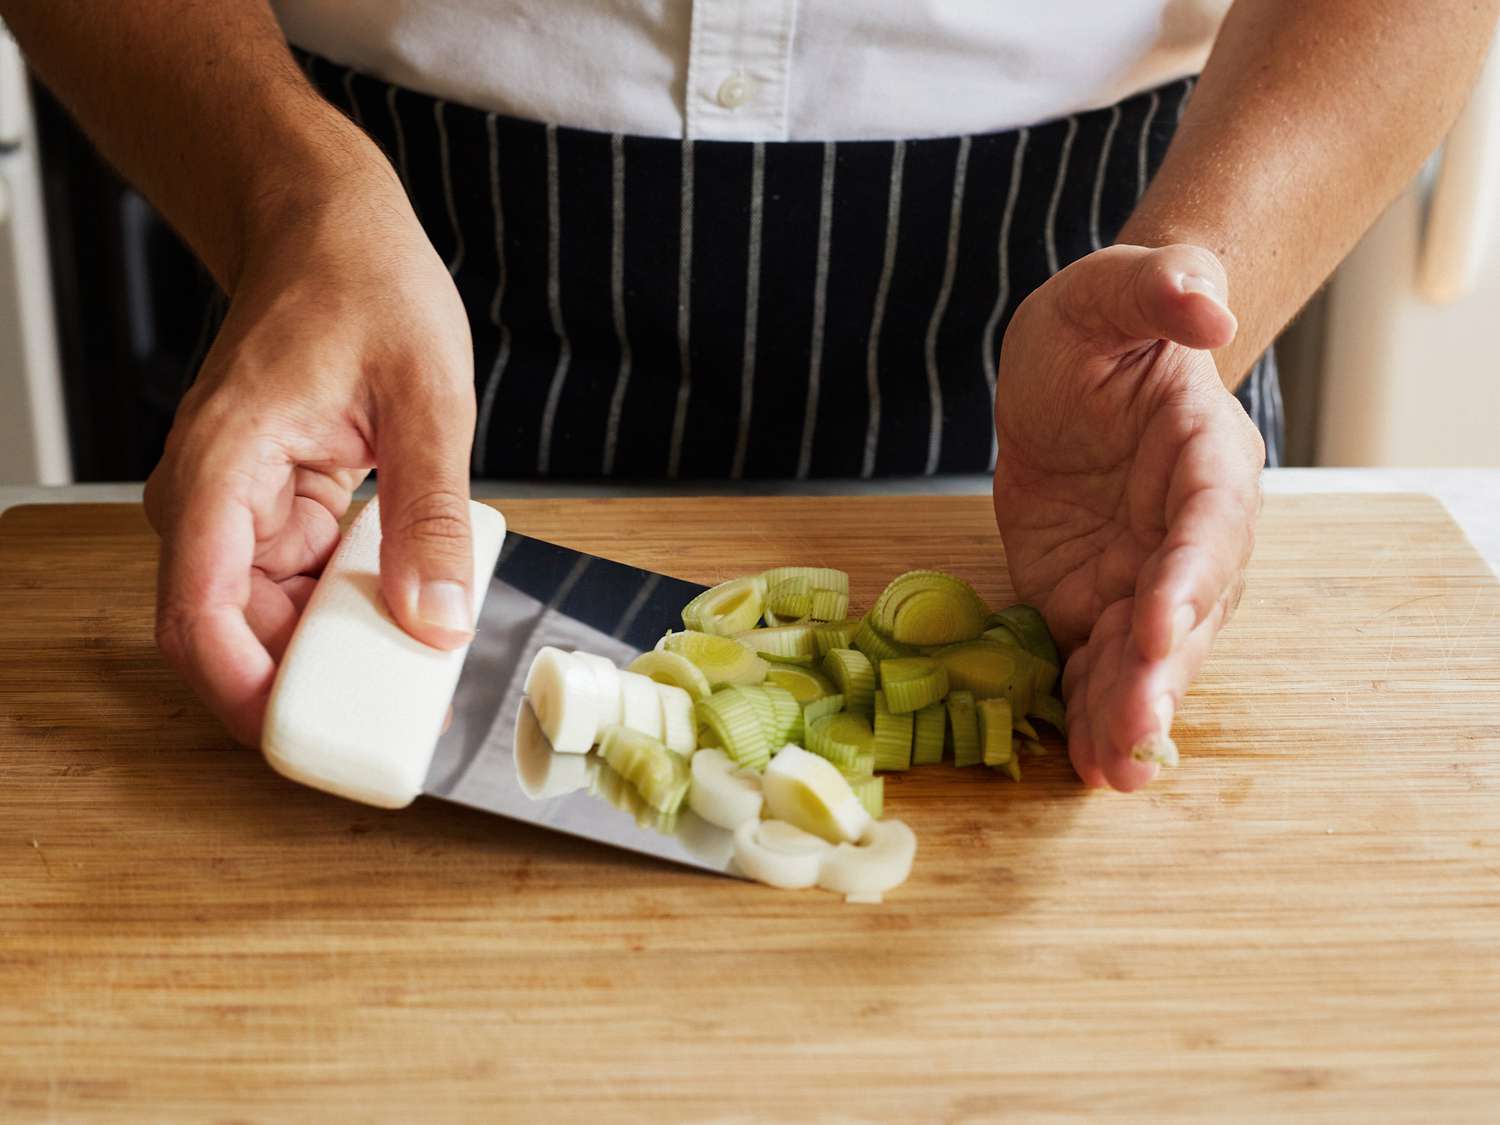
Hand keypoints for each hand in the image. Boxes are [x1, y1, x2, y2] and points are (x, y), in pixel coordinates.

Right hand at [145, 158, 476, 745]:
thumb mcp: (427, 400)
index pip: (198, 612)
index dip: (242, 695)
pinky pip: (297, 592)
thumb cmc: (366, 289)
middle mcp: (209, 500)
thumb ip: (431, 515)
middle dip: (303, 687)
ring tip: (413, 668)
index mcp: (223, 468)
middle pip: (228, 635)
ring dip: (330, 655)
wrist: (332, 234)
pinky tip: (404, 615)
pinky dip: (346, 615)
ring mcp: (236, 512)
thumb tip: (434, 622)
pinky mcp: (271, 516)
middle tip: (393, 720)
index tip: (308, 740)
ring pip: (264, 623)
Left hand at [992, 244, 1263, 790]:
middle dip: (1162, 671)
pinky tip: (1081, 764)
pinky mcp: (1095, 604)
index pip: (1209, 521)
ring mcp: (1144, 576)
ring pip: (1148, 655)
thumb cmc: (1098, 326)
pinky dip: (1089, 712)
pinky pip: (1096, 664)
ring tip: (1111, 774)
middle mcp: (1190, 531)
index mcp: (1207, 456)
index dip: (1189, 574)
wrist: (1067, 376)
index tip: (1159, 623)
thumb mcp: (1107, 290)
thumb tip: (1206, 306)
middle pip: (1188, 610)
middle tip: (1136, 730)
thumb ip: (1156, 288)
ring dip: (1130, 712)